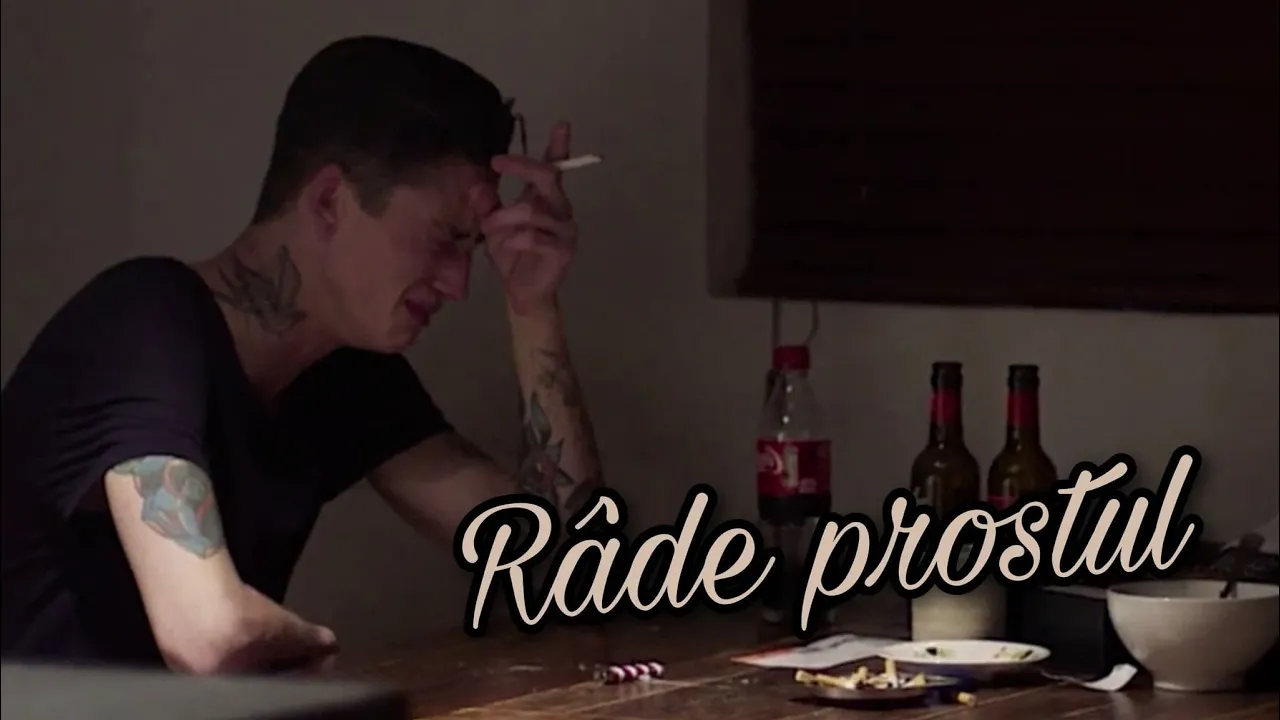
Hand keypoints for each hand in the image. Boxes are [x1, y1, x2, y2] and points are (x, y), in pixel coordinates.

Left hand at [484, 121, 577, 314]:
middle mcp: (561, 210)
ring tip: (488, 228)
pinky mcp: (563, 251)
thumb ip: (491, 204)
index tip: (561, 124)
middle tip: (498, 163)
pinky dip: (516, 238)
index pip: (558, 168)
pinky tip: (509, 244)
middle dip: (523, 166)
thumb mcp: (496, 225)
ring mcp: (565, 230)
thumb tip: (480, 182)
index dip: (561, 145)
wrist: (523, 293)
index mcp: (547, 199)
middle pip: (549, 176)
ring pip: (532, 210)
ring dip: (504, 217)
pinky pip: (535, 236)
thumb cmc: (512, 256)